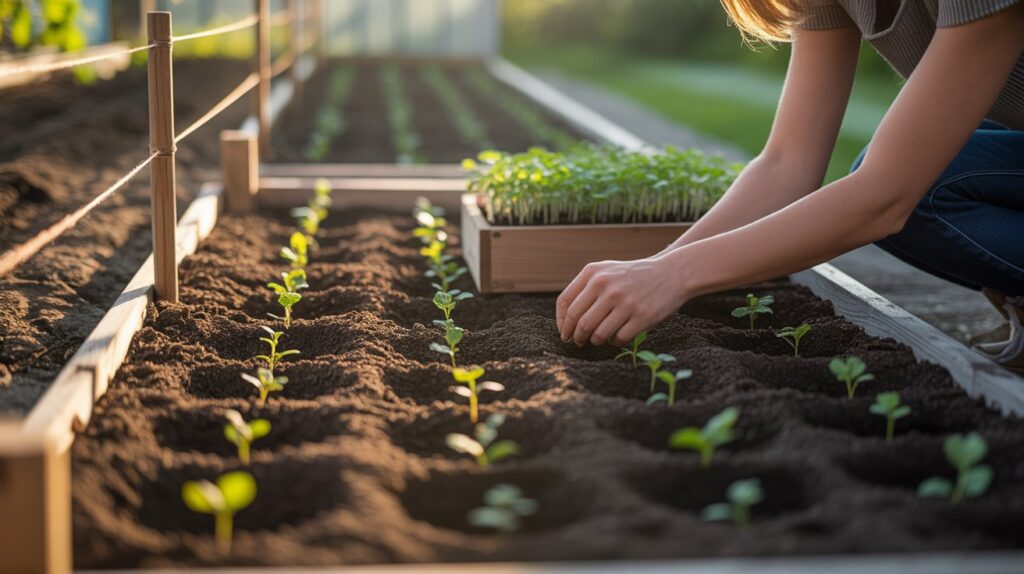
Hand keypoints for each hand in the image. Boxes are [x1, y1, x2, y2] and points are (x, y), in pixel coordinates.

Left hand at [556, 255, 689, 346]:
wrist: (672, 273)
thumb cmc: (634, 276)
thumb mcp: (607, 270)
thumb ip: (585, 286)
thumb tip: (564, 318)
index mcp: (593, 273)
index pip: (565, 303)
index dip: (561, 322)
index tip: (564, 332)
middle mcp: (606, 286)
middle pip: (578, 321)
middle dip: (575, 336)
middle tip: (577, 342)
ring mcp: (624, 301)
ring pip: (596, 334)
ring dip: (594, 342)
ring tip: (597, 341)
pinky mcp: (641, 316)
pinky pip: (618, 339)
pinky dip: (614, 343)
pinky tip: (616, 339)